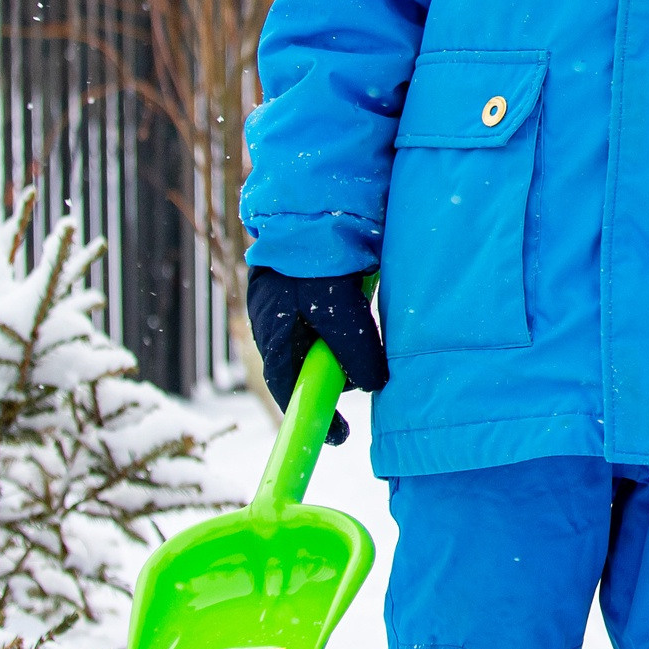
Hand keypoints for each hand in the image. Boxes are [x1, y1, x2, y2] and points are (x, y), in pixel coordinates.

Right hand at [245, 267, 388, 445]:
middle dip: (338, 379)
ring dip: (350, 349)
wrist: (312, 210)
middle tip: (366, 387)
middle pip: (311, 369)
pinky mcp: (317, 291)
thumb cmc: (315, 262)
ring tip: (370, 344)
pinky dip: (355, 327)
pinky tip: (368, 314)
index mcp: (274, 338)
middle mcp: (282, 328)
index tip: (338, 437)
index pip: (289, 389)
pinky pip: (338, 320)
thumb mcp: (338, 311)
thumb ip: (354, 349)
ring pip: (327, 345)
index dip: (312, 415)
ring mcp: (297, 310)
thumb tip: (374, 385)